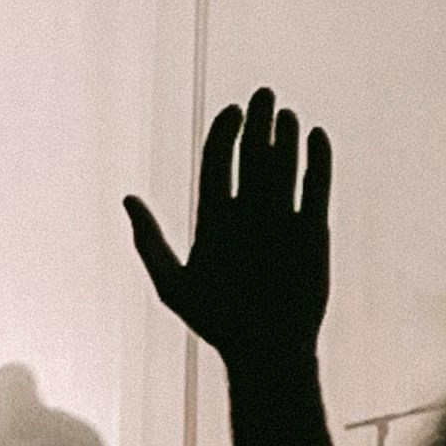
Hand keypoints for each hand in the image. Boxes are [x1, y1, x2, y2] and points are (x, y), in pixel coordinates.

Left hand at [125, 88, 330, 363]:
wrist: (265, 351)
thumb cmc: (216, 323)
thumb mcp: (173, 283)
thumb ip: (150, 241)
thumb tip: (128, 199)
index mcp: (215, 220)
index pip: (218, 164)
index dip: (224, 136)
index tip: (231, 111)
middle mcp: (249, 215)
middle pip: (253, 159)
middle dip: (256, 126)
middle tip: (261, 93)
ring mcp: (282, 222)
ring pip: (284, 170)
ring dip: (284, 140)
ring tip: (283, 113)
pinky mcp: (313, 233)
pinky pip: (316, 190)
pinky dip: (317, 164)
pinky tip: (315, 136)